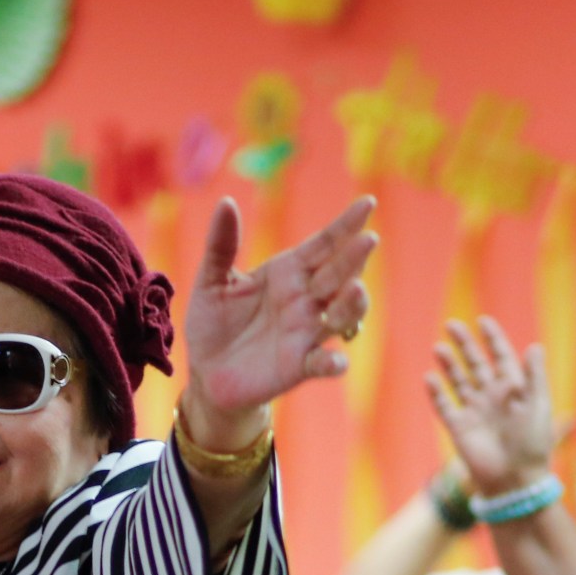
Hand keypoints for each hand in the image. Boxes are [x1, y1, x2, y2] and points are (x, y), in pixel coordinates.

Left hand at [174, 195, 376, 444]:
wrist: (206, 372)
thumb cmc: (212, 323)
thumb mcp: (211, 281)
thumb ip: (221, 245)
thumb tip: (226, 202)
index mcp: (288, 272)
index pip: (323, 244)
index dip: (345, 224)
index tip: (367, 202)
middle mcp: (305, 299)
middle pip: (337, 274)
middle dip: (354, 258)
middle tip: (368, 240)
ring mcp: (306, 332)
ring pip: (341, 315)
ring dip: (352, 304)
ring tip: (356, 289)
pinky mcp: (299, 365)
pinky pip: (321, 363)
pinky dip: (332, 362)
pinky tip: (335, 360)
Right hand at [425, 317, 554, 498]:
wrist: (514, 480)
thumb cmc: (532, 444)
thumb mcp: (538, 406)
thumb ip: (534, 376)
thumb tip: (534, 346)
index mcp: (513, 389)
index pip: (501, 357)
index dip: (493, 339)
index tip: (483, 321)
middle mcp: (491, 397)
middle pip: (475, 363)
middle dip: (465, 344)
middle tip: (452, 324)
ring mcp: (473, 411)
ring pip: (458, 380)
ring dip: (448, 364)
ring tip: (439, 347)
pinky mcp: (458, 428)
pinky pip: (444, 405)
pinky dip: (436, 392)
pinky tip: (430, 377)